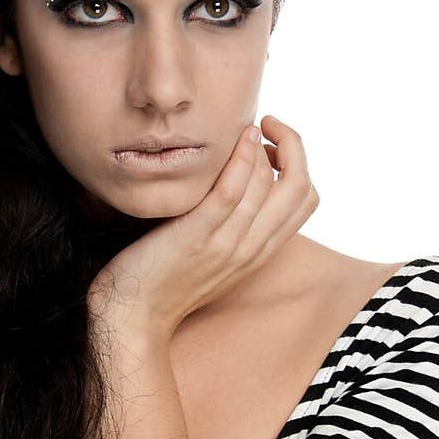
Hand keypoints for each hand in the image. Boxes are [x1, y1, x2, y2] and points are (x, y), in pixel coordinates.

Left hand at [86, 115, 319, 340]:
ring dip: (265, 144)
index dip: (298, 163)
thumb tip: (238, 180)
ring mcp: (226, 244)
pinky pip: (231, 193)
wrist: (132, 315)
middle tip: (267, 123)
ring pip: (271, 185)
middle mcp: (251, 248)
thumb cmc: (163, 277)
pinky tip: (238, 137)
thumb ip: (232, 223)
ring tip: (248, 125)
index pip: (306, 200)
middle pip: (300, 189)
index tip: (271, 145)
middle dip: (293, 145)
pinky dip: (241, 159)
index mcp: (258, 251)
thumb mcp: (211, 251)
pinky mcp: (196, 237)